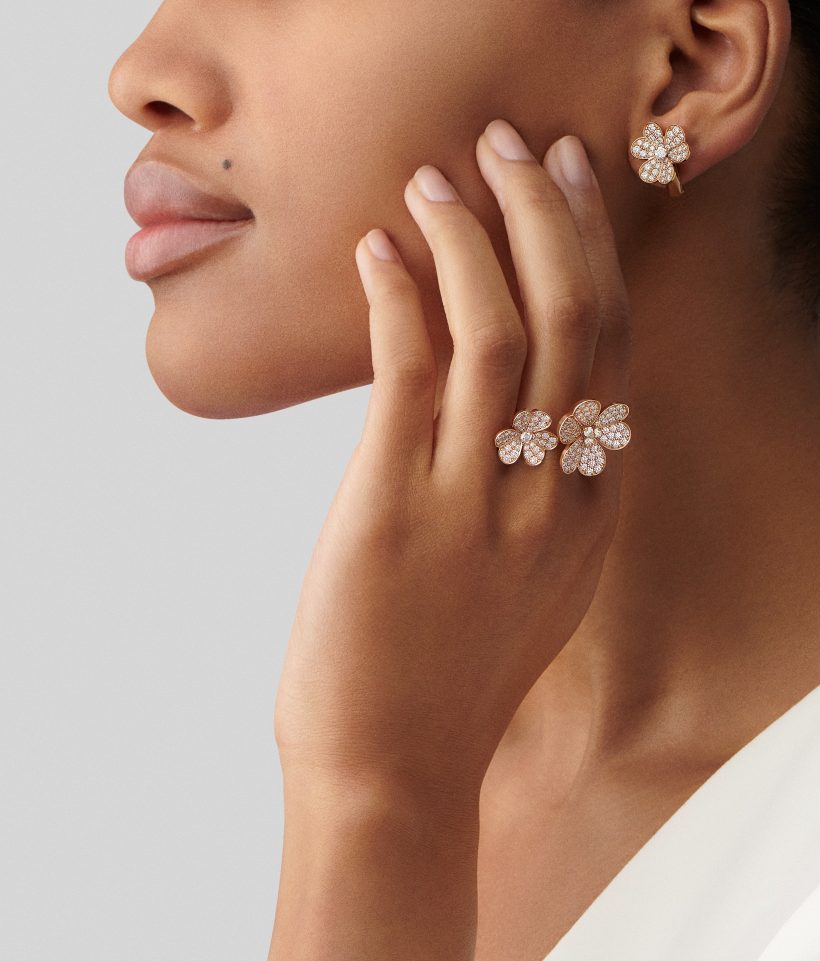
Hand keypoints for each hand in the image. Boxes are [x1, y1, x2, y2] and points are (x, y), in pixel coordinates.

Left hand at [274, 119, 631, 809]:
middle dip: (548, 215)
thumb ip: (536, 503)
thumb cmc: (447, 681)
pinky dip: (398, 296)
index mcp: (589, 509)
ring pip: (498, 330)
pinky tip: (377, 250)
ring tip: (433, 177)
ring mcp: (477, 500)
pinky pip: (409, 372)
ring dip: (469, 236)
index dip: (592, 252)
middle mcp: (551, 494)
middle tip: (514, 145)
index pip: (612, 349)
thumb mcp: (525, 587)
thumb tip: (504, 423)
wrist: (393, 770)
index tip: (566, 186)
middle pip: (575, 319)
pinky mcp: (396, 506)